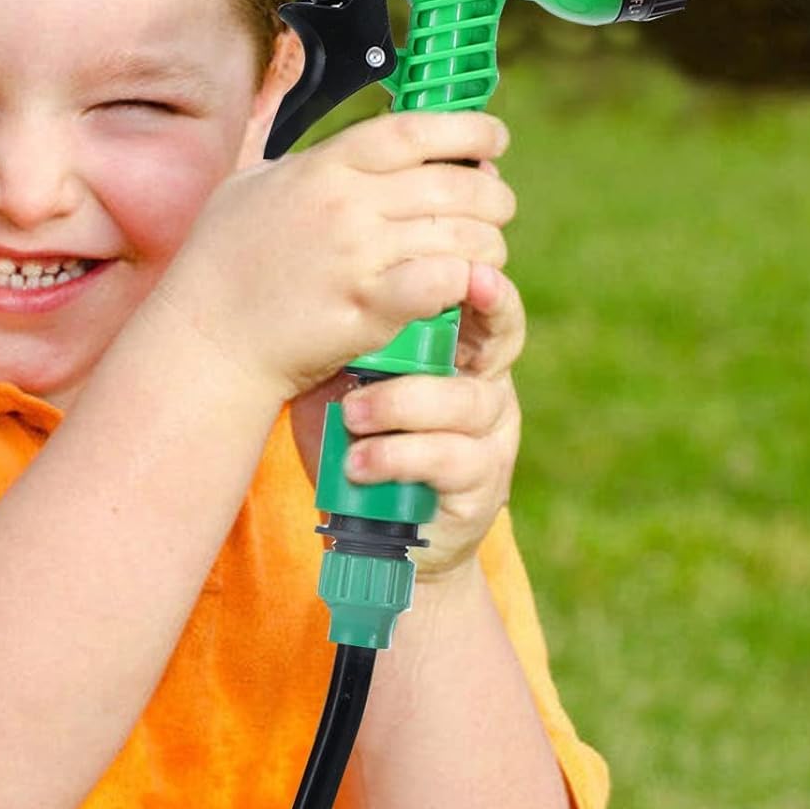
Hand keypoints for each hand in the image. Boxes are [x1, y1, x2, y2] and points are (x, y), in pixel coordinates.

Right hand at [155, 111, 515, 402]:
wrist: (205, 341)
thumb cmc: (220, 265)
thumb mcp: (249, 185)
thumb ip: (299, 159)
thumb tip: (335, 141)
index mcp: (324, 168)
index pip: (414, 130)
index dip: (467, 129)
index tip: (493, 138)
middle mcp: (345, 205)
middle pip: (452, 183)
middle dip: (492, 194)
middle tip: (498, 207)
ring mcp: (357, 256)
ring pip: (459, 235)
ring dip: (487, 245)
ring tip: (487, 255)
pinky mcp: (367, 309)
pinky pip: (440, 283)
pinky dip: (465, 282)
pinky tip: (466, 288)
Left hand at [337, 254, 525, 577]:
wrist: (376, 538)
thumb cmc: (356, 447)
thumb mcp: (341, 391)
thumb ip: (344, 351)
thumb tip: (310, 298)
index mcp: (460, 354)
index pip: (485, 305)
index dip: (487, 287)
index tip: (473, 270)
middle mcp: (488, 387)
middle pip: (500, 340)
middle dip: (479, 316)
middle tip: (425, 307)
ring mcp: (491, 438)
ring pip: (463, 401)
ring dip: (401, 404)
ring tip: (353, 418)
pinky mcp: (480, 486)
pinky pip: (447, 459)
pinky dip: (396, 458)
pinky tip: (357, 464)